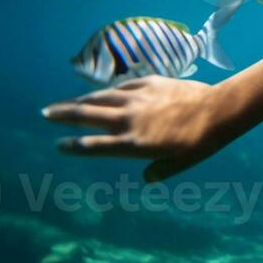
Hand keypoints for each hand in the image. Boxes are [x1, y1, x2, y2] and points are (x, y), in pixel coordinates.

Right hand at [42, 76, 235, 181]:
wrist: (218, 110)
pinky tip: (102, 92)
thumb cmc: (202, 141)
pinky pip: (123, 86)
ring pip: (101, 98)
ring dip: (79, 100)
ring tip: (65, 103)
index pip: (93, 146)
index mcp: (134, 144)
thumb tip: (147, 179)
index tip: (59, 145)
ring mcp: (138, 100)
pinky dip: (109, 90)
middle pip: (87, 116)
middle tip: (44, 114)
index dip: (73, 146)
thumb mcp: (181, 162)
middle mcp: (129, 120)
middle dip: (63, 115)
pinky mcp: (149, 83)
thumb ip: (161, 170)